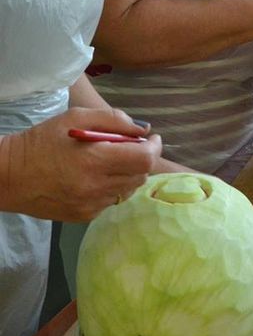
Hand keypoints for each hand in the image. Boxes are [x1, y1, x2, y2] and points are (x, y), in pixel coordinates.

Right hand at [1, 107, 161, 220]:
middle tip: (132, 146)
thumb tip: (142, 129)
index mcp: (95, 160)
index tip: (152, 137)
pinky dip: (113, 186)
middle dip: (143, 158)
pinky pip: (112, 201)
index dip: (155, 146)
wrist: (9, 176)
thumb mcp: (76, 117)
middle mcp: (96, 188)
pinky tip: (97, 176)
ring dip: (129, 173)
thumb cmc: (42, 140)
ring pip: (128, 190)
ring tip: (112, 160)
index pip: (145, 159)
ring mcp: (91, 206)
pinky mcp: (84, 217)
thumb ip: (113, 120)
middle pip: (141, 176)